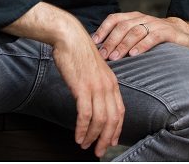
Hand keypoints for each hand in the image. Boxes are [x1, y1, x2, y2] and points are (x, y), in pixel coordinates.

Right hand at [3, 2, 124, 157]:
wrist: (69, 37)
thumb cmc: (77, 51)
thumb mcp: (94, 70)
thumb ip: (97, 84)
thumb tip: (94, 101)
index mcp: (112, 82)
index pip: (120, 111)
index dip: (116, 129)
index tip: (110, 141)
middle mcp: (108, 86)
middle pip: (112, 120)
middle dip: (106, 139)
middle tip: (98, 151)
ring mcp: (96, 87)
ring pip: (100, 120)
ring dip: (92, 136)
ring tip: (84, 145)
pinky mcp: (83, 88)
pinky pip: (85, 115)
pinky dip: (82, 128)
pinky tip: (78, 135)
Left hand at [92, 12, 188, 60]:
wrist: (187, 33)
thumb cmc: (158, 38)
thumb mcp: (141, 35)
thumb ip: (125, 38)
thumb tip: (103, 51)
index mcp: (134, 17)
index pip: (114, 19)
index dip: (103, 29)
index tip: (94, 43)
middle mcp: (143, 18)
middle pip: (122, 26)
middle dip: (111, 41)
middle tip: (103, 55)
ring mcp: (155, 24)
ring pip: (136, 31)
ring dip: (123, 45)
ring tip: (115, 57)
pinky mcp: (168, 32)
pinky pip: (153, 37)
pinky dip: (142, 45)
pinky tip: (134, 54)